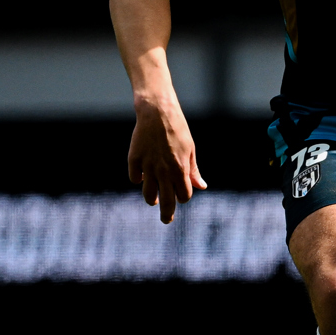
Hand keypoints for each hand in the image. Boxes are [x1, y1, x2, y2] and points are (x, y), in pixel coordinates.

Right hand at [127, 93, 207, 222]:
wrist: (157, 113)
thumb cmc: (178, 131)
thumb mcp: (191, 150)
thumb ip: (193, 171)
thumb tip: (201, 187)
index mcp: (180, 169)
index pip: (183, 195)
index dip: (184, 197)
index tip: (182, 195)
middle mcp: (163, 171)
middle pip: (166, 201)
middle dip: (167, 214)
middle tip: (166, 220)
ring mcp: (147, 166)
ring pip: (148, 193)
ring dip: (151, 198)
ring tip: (153, 200)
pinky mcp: (134, 160)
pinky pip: (135, 178)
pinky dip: (138, 179)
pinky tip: (142, 177)